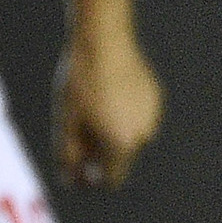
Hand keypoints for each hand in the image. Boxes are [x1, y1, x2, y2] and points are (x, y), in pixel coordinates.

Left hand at [56, 27, 161, 187]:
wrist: (104, 42)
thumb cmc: (80, 84)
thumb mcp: (66, 122)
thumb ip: (69, 155)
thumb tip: (70, 180)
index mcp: (121, 145)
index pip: (112, 180)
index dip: (92, 180)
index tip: (77, 171)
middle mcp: (143, 135)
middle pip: (120, 158)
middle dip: (100, 155)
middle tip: (76, 134)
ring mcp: (153, 115)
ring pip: (128, 135)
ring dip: (111, 132)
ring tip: (88, 109)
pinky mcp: (155, 98)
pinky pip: (136, 115)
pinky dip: (121, 114)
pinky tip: (104, 94)